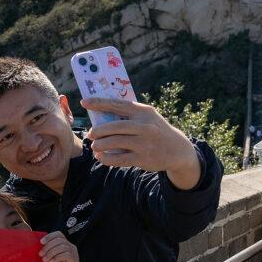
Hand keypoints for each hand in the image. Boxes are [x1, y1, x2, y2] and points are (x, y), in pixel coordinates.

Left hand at [40, 231, 81, 261]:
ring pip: (62, 246)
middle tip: (41, 254)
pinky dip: (57, 257)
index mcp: (64, 245)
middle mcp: (70, 247)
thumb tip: (39, 246)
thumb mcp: (49, 260)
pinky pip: (66, 255)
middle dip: (48, 246)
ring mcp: (73, 253)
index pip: (58, 234)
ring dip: (51, 252)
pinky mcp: (74, 260)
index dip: (49, 236)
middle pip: (59, 239)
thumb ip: (46, 253)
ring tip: (45, 259)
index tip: (41, 242)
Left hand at [83, 98, 201, 189]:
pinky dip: (106, 158)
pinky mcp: (142, 158)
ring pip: (114, 143)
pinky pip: (119, 159)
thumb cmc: (155, 130)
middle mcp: (144, 126)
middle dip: (98, 130)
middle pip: (114, 126)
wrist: (177, 149)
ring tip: (95, 146)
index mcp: (143, 111)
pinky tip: (101, 157)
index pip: (118, 104)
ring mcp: (144, 143)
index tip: (84, 102)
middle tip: (91, 134)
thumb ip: (129, 115)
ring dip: (100, 145)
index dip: (99, 103)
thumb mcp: (148, 117)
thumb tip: (100, 115)